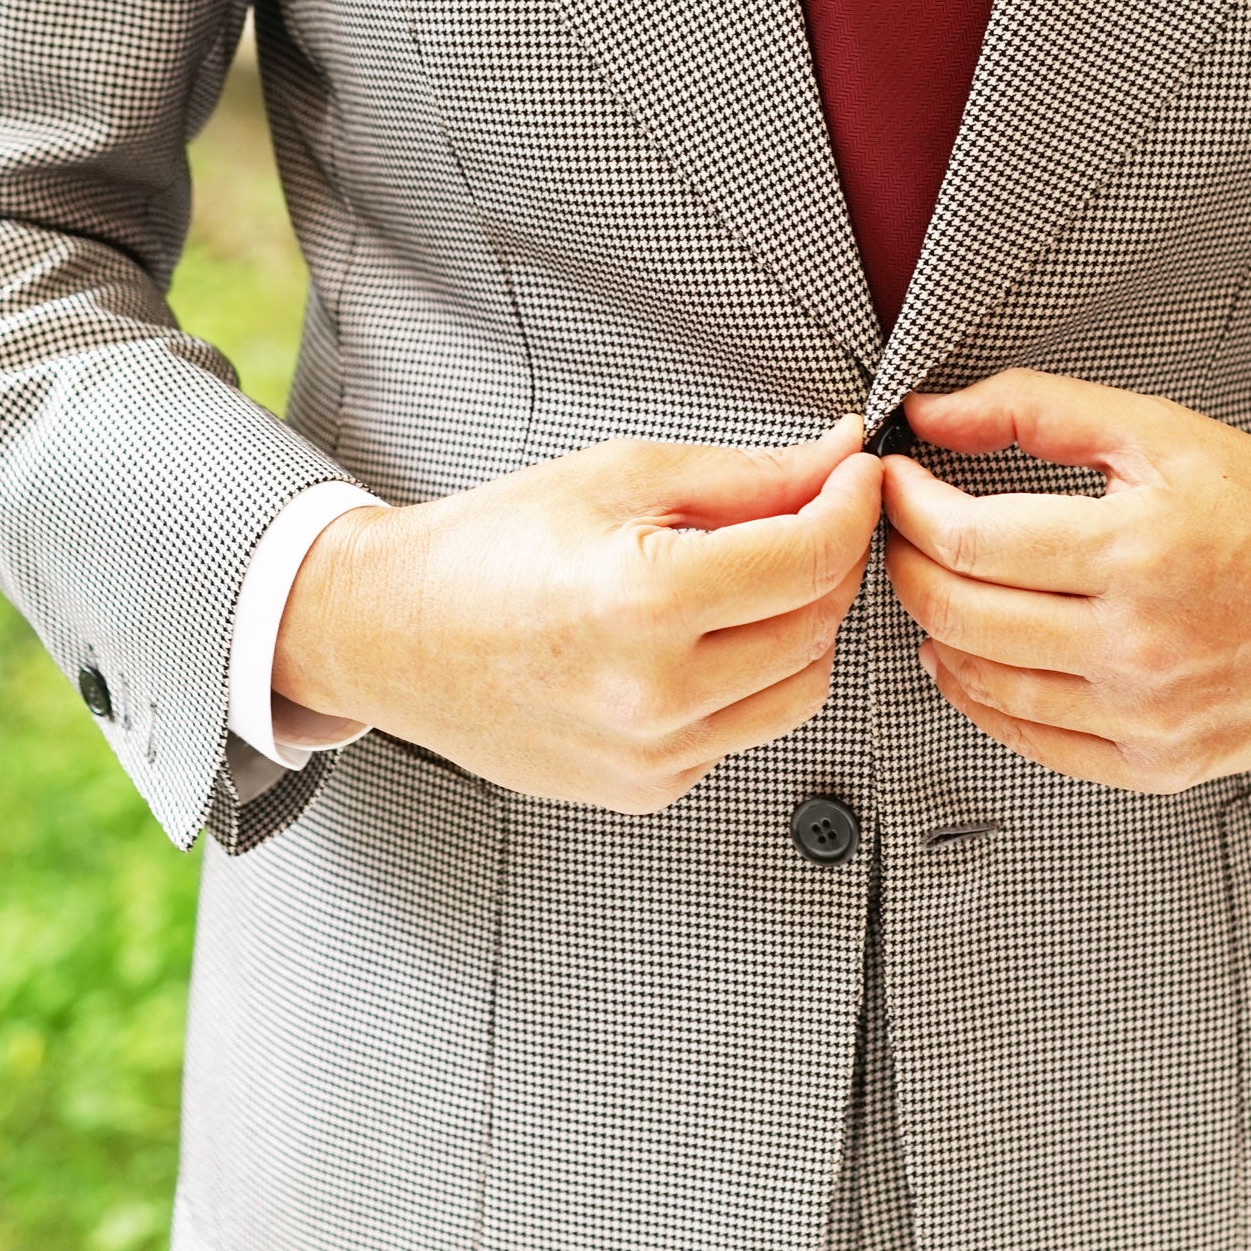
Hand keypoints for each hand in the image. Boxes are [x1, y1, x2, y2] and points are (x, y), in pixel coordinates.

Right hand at [272, 418, 883, 811]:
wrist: (392, 633)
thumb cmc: (491, 545)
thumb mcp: (619, 477)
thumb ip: (747, 475)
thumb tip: (840, 460)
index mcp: (646, 601)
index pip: (810, 557)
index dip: (853, 506)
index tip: (857, 475)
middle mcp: (654, 694)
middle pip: (817, 626)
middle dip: (832, 561)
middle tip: (808, 515)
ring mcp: (652, 755)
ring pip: (800, 690)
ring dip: (802, 627)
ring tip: (756, 577)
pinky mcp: (647, 790)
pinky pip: (743, 731)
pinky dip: (747, 679)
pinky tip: (698, 640)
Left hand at [882, 371, 1250, 790]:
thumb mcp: (1158, 431)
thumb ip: (1035, 409)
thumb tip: (929, 414)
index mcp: (1139, 550)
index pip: (968, 542)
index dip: (907, 509)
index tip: (894, 482)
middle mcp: (1140, 644)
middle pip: (959, 615)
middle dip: (904, 564)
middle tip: (900, 531)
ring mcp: (1146, 716)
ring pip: (982, 683)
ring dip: (935, 630)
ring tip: (937, 585)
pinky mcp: (1156, 764)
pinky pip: (1029, 740)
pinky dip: (980, 696)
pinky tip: (971, 654)